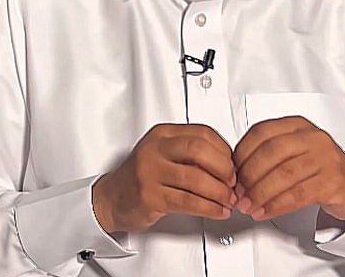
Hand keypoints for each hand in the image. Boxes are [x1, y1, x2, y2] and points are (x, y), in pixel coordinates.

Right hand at [92, 124, 237, 233]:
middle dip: (224, 168)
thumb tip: (229, 162)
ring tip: (228, 201)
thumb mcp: (163, 155)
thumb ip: (191, 154)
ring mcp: (150, 171)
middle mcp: (155, 149)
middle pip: (200, 150)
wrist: (110, 199)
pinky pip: (188, 201)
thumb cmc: (141, 177)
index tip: (234, 164)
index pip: (202, 133)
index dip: (225, 150)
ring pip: (196, 178)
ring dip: (220, 192)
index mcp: (162, 134)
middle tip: (233, 183)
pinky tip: (217, 211)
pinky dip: (209, 207)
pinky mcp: (150, 195)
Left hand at [232, 117, 344, 222]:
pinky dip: (277, 205)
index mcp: (297, 125)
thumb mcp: (293, 153)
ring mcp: (325, 157)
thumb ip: (267, 156)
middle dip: (249, 176)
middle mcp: (312, 137)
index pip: (261, 133)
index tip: (231, 172)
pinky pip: (298, 194)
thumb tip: (234, 171)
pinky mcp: (333, 180)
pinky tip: (265, 211)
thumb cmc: (319, 169)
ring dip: (260, 193)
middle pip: (271, 153)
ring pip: (284, 174)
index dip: (241, 154)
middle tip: (238, 194)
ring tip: (249, 206)